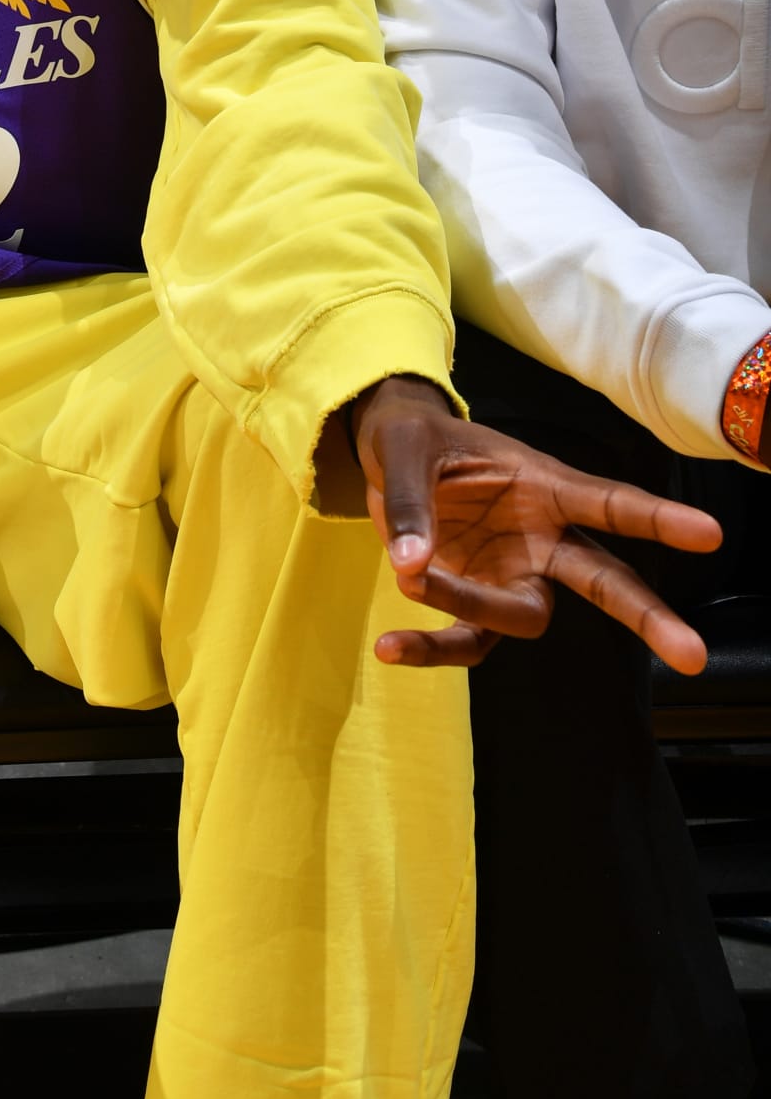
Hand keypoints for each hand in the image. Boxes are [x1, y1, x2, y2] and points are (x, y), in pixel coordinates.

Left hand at [352, 374, 721, 674]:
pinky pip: (469, 641)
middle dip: (646, 616)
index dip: (658, 518)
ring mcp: (513, 575)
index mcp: (544, 486)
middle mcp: (542, 537)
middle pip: (605, 582)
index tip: (709, 534)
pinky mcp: (476, 603)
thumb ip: (412, 501)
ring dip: (473, 606)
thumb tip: (411, 565)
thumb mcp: (404, 451)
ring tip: (410, 579)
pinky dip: (431, 649)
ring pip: (526, 616)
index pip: (610, 502)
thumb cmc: (416, 442)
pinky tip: (389, 646)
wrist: (389, 456)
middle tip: (692, 656)